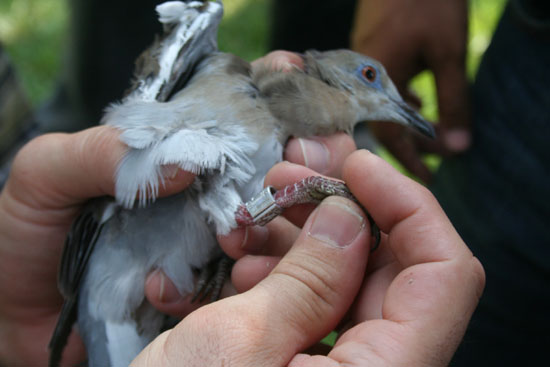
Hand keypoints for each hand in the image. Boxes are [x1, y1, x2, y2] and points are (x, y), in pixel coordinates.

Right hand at [133, 150, 484, 365]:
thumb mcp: (240, 343)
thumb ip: (309, 279)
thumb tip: (351, 214)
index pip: (446, 275)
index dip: (409, 206)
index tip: (356, 167)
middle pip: (397, 269)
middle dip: (342, 210)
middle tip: (287, 177)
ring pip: (352, 280)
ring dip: (303, 238)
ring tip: (248, 224)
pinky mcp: (314, 364)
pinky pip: (320, 303)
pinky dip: (287, 272)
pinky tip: (245, 266)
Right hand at [351, 0, 470, 181]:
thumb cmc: (428, 3)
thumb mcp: (448, 53)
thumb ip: (453, 100)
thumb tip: (459, 146)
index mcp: (375, 82)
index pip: (389, 135)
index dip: (410, 158)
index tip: (429, 177)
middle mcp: (359, 76)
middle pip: (380, 124)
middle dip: (409, 142)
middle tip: (435, 153)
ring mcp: (358, 63)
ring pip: (377, 106)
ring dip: (404, 121)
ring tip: (428, 129)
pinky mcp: (364, 51)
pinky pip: (376, 88)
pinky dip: (397, 100)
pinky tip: (413, 98)